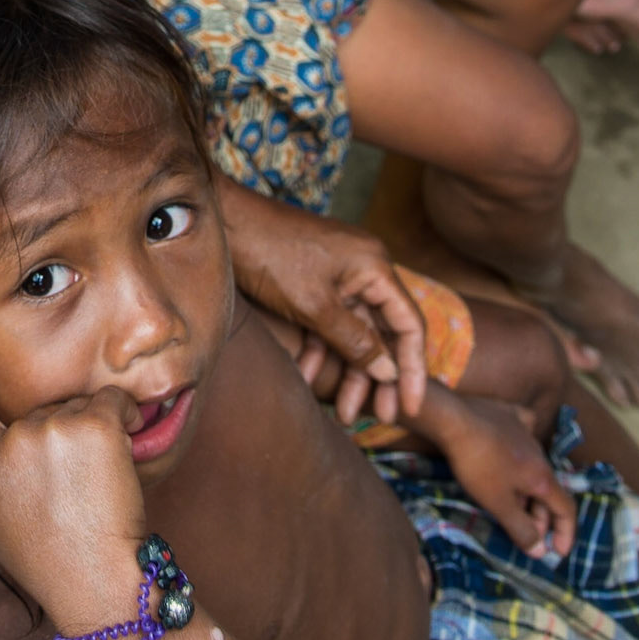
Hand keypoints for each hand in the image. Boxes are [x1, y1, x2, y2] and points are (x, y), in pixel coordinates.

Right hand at [0, 343, 146, 633]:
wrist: (98, 584)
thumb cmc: (48, 564)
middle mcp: (15, 437)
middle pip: (40, 412)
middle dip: (60, 435)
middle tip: (75, 487)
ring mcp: (54, 426)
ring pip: (77, 408)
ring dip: (90, 432)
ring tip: (95, 484)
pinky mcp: (94, 424)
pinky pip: (113, 401)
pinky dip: (123, 416)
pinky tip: (124, 448)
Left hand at [219, 184, 426, 423]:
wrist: (224, 222)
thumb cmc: (270, 254)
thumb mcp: (315, 306)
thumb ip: (355, 341)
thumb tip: (389, 372)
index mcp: (374, 267)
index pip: (409, 324)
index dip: (414, 368)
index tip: (410, 407)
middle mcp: (363, 270)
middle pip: (383, 332)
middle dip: (380, 378)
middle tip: (381, 418)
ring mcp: (339, 276)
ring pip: (354, 333)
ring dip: (348, 372)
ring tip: (343, 414)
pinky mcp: (316, 283)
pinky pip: (328, 323)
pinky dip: (320, 351)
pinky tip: (308, 380)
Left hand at [431, 394, 576, 557]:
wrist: (453, 419)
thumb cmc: (478, 465)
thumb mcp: (498, 504)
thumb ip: (522, 529)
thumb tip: (541, 551)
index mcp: (542, 476)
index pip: (566, 508)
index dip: (566, 533)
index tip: (557, 552)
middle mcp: (539, 452)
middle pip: (548, 489)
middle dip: (541, 516)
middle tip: (527, 533)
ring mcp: (524, 429)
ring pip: (533, 466)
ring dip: (528, 490)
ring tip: (512, 503)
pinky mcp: (507, 414)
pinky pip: (522, 434)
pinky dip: (520, 450)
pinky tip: (513, 451)